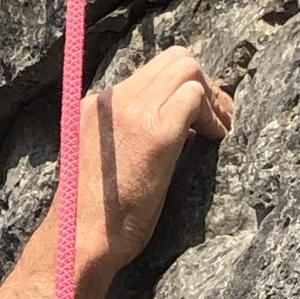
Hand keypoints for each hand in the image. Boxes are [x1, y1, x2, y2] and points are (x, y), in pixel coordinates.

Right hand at [70, 48, 233, 282]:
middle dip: (203, 83)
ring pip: (187, 70)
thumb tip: (179, 126)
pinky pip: (194, 97)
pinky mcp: (156, 131)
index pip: (151, 70)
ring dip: (212, 97)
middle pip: (174, 60)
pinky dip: (212, 115)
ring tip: (219, 128)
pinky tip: (216, 138)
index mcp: (96, 105)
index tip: (197, 114)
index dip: (182, 86)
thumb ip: (132, 136)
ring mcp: (133, 111)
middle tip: (218, 117)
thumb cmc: (97, 217)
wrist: (80, 238)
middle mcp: (111, 99)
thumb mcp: (106, 162)